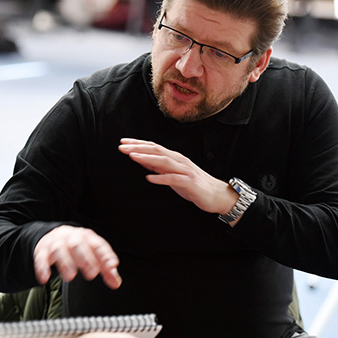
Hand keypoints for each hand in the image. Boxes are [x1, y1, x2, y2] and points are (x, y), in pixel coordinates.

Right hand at [34, 225, 121, 289]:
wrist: (53, 235)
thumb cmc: (77, 247)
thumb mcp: (93, 253)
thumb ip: (105, 268)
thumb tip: (116, 282)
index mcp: (87, 237)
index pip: (97, 244)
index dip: (105, 255)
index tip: (112, 266)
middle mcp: (71, 238)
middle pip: (78, 244)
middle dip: (85, 258)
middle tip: (92, 273)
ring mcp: (56, 243)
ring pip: (59, 250)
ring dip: (65, 263)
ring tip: (70, 277)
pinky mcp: (43, 251)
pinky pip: (41, 258)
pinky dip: (42, 268)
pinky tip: (44, 278)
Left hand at [118, 138, 237, 215]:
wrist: (216, 195)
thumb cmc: (192, 184)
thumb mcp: (171, 173)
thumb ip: (157, 166)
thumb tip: (141, 158)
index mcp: (174, 157)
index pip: (153, 147)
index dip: (137, 143)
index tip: (123, 142)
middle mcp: (179, 160)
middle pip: (156, 150)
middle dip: (138, 148)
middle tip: (122, 146)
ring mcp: (185, 170)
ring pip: (164, 161)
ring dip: (147, 158)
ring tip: (133, 157)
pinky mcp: (190, 182)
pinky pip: (174, 179)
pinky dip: (161, 178)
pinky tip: (150, 178)